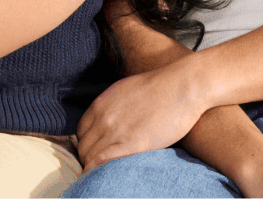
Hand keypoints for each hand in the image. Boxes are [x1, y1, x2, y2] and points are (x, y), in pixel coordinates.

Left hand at [76, 67, 208, 169]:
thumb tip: (112, 121)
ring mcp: (115, 130)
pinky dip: (97, 171)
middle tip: (101, 166)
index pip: (81, 132)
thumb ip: (113, 106)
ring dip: (94, 167)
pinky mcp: (131, 143)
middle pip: (83, 146)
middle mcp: (103, 117)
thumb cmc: (162, 88)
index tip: (97, 151)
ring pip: (89, 157)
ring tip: (104, 173)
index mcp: (101, 103)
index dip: (88, 144)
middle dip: (89, 158)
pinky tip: (103, 176)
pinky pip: (101, 161)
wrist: (182, 86)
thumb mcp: (127, 90)